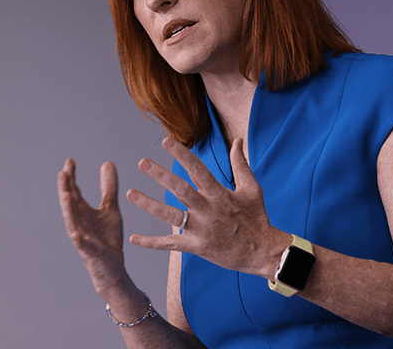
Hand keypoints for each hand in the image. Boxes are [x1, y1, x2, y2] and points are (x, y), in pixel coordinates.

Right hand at [57, 158, 125, 297]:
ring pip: (72, 222)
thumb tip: (107, 163)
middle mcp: (79, 223)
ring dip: (68, 209)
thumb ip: (108, 187)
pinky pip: (83, 246)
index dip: (71, 176)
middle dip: (66, 189)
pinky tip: (75, 234)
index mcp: (83, 212)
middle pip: (69, 204)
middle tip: (63, 172)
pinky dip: (78, 239)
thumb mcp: (110, 208)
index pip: (73, 191)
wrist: (114, 268)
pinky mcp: (91, 252)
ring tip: (65, 195)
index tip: (70, 160)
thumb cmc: (108, 238)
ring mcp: (82, 238)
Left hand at [127, 137, 287, 277]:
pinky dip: (151, 242)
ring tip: (130, 193)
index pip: (198, 170)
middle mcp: (208, 210)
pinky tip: (134, 238)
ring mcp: (201, 230)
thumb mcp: (252, 188)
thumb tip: (238, 140)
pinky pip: (170, 244)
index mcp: (220, 194)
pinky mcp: (196, 247)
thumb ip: (240, 164)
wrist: (262, 252)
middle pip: (180, 190)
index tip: (167, 142)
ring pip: (170, 216)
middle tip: (142, 162)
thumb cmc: (257, 218)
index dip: (182, 155)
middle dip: (160, 175)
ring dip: (149, 205)